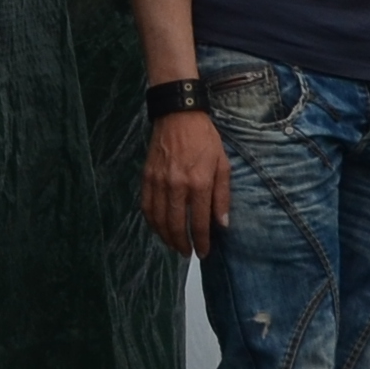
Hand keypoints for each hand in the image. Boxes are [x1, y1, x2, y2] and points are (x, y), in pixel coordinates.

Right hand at [141, 108, 230, 256]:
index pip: (199, 222)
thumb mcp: (223, 164)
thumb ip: (222, 196)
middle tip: (187, 253)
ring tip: (173, 245)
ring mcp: (159, 182)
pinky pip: (147, 206)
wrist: (178, 115)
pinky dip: (152, 222)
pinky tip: (158, 228)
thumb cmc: (205, 138)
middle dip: (182, 244)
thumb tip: (222, 223)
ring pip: (159, 219)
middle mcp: (177, 186)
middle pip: (176, 225)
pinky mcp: (147, 177)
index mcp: (199, 183)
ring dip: (166, 237)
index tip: (203, 253)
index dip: (202, 241)